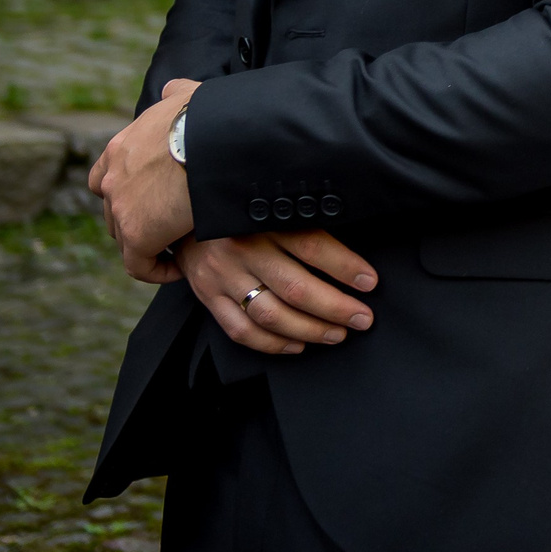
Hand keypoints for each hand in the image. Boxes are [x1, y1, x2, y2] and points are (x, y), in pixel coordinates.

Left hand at [90, 75, 197, 281]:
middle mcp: (113, 178)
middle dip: (137, 220)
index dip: (125, 193)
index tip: (152, 201)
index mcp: (121, 148)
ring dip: (148, 244)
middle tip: (169, 226)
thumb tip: (171, 87)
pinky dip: (156, 270)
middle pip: (113, 211)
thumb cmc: (209, 118)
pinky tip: (178, 268)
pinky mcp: (137, 234)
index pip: (105, 178)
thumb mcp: (187, 96)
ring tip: (177, 248)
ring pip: (125, 238)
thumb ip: (174, 93)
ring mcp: (121, 207)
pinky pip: (139, 264)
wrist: (216, 141)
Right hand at [177, 231, 378, 354]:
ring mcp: (223, 277)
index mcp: (263, 220)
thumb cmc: (239, 212)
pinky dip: (273, 344)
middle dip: (335, 308)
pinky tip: (298, 345)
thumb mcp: (270, 206)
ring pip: (271, 314)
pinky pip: (242, 331)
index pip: (312, 245)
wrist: (181, 216)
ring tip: (337, 334)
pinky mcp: (209, 297)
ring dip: (310, 329)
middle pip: (296, 287)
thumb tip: (349, 250)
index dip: (345, 266)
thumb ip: (302, 221)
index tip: (369, 281)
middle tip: (362, 319)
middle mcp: (243, 249)